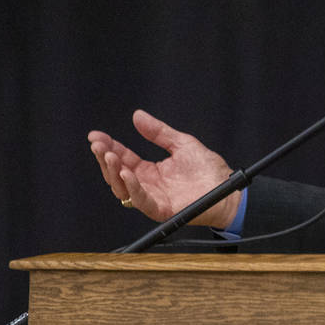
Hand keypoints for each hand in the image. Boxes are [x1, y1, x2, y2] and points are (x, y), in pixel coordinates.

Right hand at [87, 109, 239, 228]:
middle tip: (97, 143)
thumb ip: (158, 132)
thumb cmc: (209, 170)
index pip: (123, 158)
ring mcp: (153, 198)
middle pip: (117, 173)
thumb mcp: (181, 143)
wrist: (228, 189)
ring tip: (108, 154)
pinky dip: (131, 187)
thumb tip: (137, 116)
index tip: (96, 135)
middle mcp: (148, 185)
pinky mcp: (161, 209)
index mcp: (151, 171)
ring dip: (112, 171)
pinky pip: (140, 200)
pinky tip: (125, 172)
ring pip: (122, 188)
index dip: (109, 146)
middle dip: (104, 157)